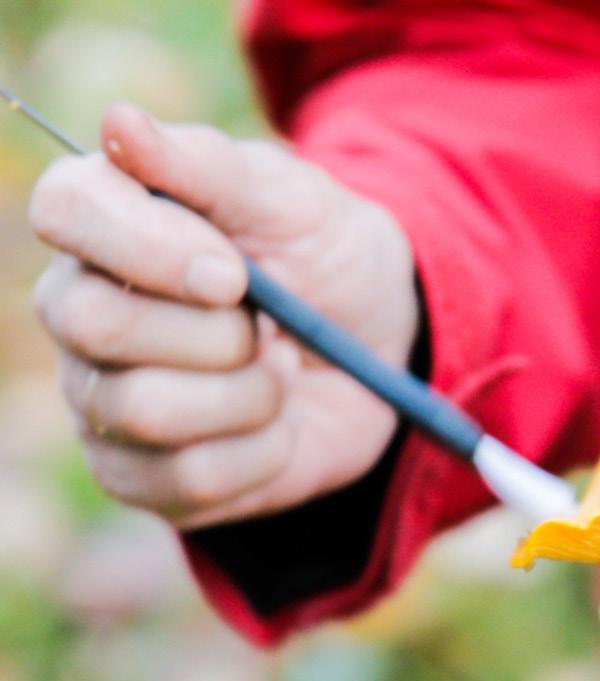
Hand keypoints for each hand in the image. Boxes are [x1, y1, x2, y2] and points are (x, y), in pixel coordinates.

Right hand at [29, 103, 417, 528]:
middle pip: (100, 326)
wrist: (379, 355)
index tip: (235, 272)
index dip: (151, 245)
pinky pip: (191, 481)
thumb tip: (118, 124)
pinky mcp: (143, 479)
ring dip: (250, 395)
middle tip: (270, 326)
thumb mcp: (291, 199)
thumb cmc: (325, 261)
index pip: (64, 211)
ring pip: (148, 412)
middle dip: (217, 333)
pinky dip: (262, 454)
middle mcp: (81, 315)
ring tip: (278, 372)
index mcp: (104, 225)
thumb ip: (208, 166)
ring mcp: (103, 405)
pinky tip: (276, 427)